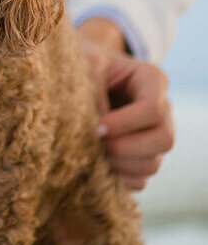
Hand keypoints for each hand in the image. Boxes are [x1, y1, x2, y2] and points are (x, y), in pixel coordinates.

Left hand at [77, 18, 173, 189]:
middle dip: (127, 147)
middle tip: (97, 143)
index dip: (124, 123)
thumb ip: (94, 91)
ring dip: (120, 164)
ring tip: (92, 152)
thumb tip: (98, 130)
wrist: (79, 72)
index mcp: (151, 80)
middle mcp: (161, 110)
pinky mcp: (140, 156)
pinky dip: (119, 178)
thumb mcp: (87, 64)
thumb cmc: (84, 63)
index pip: (152, 110)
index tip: (97, 126)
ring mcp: (152, 135)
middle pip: (164, 140)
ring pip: (153, 164)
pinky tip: (97, 165)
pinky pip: (140, 180)